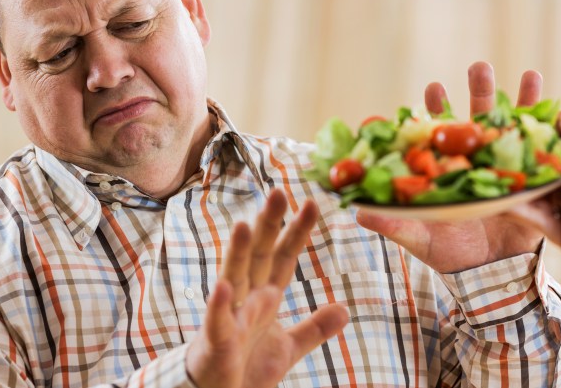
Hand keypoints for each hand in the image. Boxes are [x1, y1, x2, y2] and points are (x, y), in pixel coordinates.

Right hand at [186, 190, 348, 387]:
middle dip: (268, 226)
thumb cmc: (244, 367)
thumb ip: (314, 328)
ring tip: (245, 225)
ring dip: (239, 253)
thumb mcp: (288, 347)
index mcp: (265, 297)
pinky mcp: (216, 343)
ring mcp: (229, 318)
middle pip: (259, 256)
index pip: (283, 257)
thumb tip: (344, 309)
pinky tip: (223, 288)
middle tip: (278, 192)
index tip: (312, 204)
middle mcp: (246, 299)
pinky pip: (217, 323)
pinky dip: (219, 306)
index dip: (296, 232)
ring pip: (234, 278)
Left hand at [356, 61, 543, 272]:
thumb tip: (357, 212)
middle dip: (478, 92)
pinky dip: (549, 131)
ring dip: (519, 102)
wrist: (493, 277)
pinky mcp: (532, 182)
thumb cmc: (450, 255)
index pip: (439, 133)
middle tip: (479, 66)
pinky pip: (542, 153)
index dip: (435, 111)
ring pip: (511, 129)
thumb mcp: (419, 239)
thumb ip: (393, 223)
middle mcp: (474, 163)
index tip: (433, 89)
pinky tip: (558, 108)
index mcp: (447, 170)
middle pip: (475, 121)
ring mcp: (504, 169)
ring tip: (528, 74)